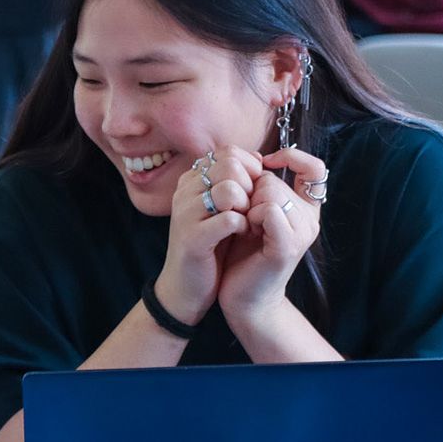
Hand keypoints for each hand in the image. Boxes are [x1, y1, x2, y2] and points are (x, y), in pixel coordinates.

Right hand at [153, 146, 255, 324]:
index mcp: (191, 180)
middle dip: (250, 186)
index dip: (250, 170)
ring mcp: (185, 213)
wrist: (185, 288)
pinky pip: (229, 219)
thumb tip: (258, 158)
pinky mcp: (192, 237)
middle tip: (250, 209)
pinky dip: (243, 227)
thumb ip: (235, 182)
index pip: (228, 153)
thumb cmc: (210, 246)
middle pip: (230, 165)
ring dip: (246, 206)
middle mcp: (184, 191)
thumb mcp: (222, 208)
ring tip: (246, 222)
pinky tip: (241, 235)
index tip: (253, 192)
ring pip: (229, 189)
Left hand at [216, 147, 323, 324]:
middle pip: (274, 180)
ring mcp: (302, 233)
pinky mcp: (288, 246)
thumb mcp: (254, 213)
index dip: (291, 157)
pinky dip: (250, 216)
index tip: (265, 165)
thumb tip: (257, 156)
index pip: (315, 167)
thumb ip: (262, 187)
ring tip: (246, 229)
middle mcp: (310, 220)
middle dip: (250, 194)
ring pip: (270, 191)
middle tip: (246, 221)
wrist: (244, 298)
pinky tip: (246, 232)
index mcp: (306, 209)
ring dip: (247, 206)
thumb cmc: (244, 254)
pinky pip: (268, 209)